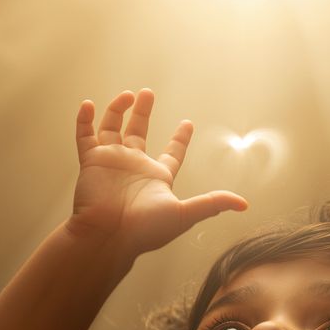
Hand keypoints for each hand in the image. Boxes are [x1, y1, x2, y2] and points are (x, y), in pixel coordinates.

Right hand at [67, 88, 247, 255]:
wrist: (109, 236)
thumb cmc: (146, 229)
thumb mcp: (185, 213)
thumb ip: (212, 203)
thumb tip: (244, 204)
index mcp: (157, 177)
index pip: (171, 153)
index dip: (180, 138)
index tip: (187, 123)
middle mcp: (134, 167)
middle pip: (138, 132)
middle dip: (142, 112)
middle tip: (146, 93)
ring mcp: (111, 163)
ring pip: (112, 129)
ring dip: (116, 110)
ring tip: (127, 95)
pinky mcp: (91, 162)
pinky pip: (85, 136)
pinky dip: (85, 120)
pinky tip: (89, 105)